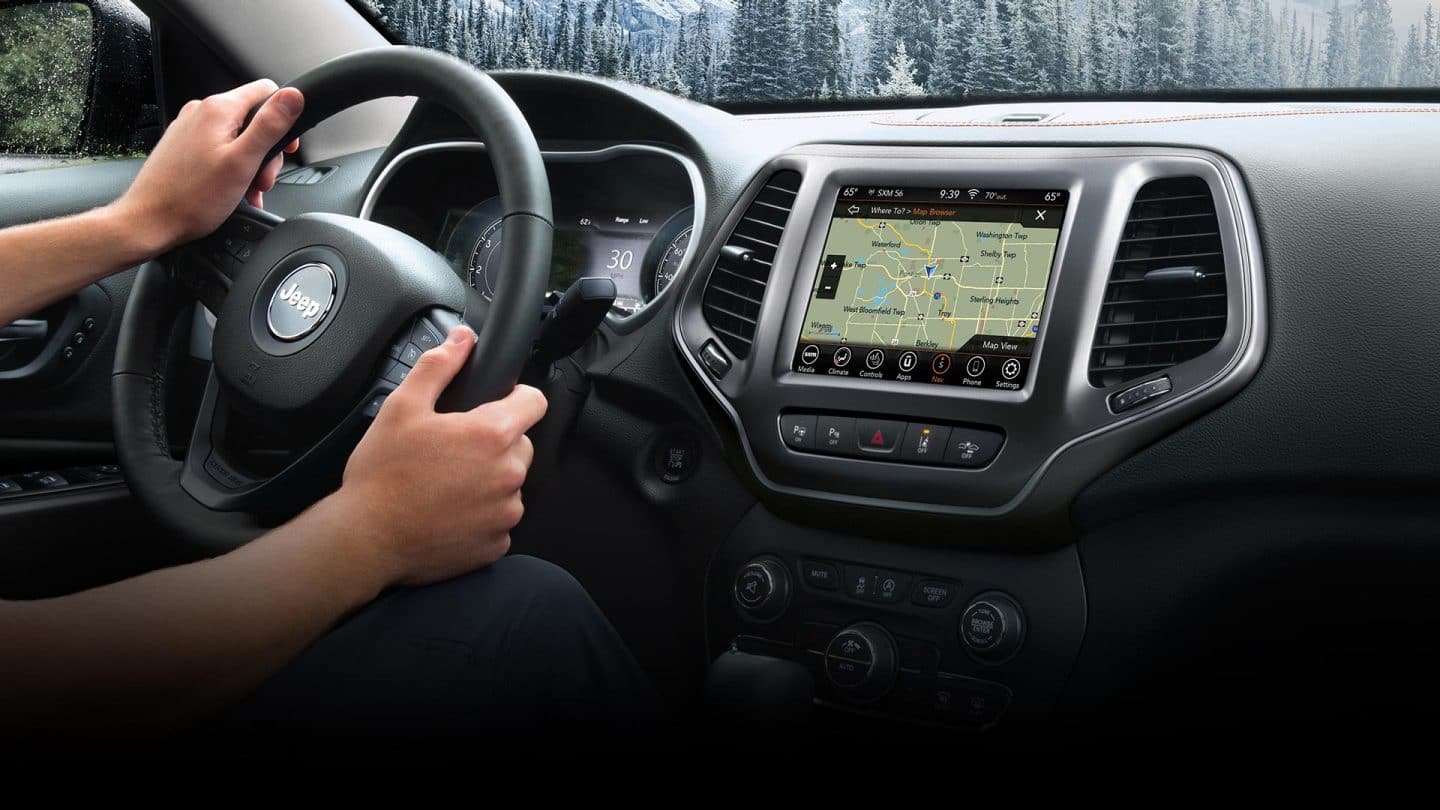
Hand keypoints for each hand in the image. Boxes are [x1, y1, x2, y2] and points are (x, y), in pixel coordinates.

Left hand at [112, 79, 303, 254]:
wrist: (151, 220)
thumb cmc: (192, 197)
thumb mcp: (243, 161)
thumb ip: (270, 126)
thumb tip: (294, 97)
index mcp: (218, 109)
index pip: (266, 91)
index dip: (284, 117)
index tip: (286, 146)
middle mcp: (202, 111)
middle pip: (253, 118)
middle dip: (266, 150)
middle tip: (263, 179)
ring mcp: (190, 128)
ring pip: (237, 136)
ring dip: (251, 163)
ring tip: (248, 189)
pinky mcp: (184, 145)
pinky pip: (220, 148)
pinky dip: (233, 167)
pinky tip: (234, 190)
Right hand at [336, 327, 547, 586]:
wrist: (365, 539)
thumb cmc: (382, 475)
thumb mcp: (403, 407)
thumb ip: (438, 366)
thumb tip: (461, 340)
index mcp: (492, 435)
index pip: (534, 402)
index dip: (515, 398)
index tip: (496, 404)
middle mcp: (508, 474)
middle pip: (520, 445)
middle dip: (494, 443)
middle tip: (452, 450)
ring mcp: (505, 512)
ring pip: (509, 483)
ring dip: (487, 480)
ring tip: (445, 483)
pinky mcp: (497, 543)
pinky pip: (498, 519)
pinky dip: (480, 515)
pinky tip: (447, 511)